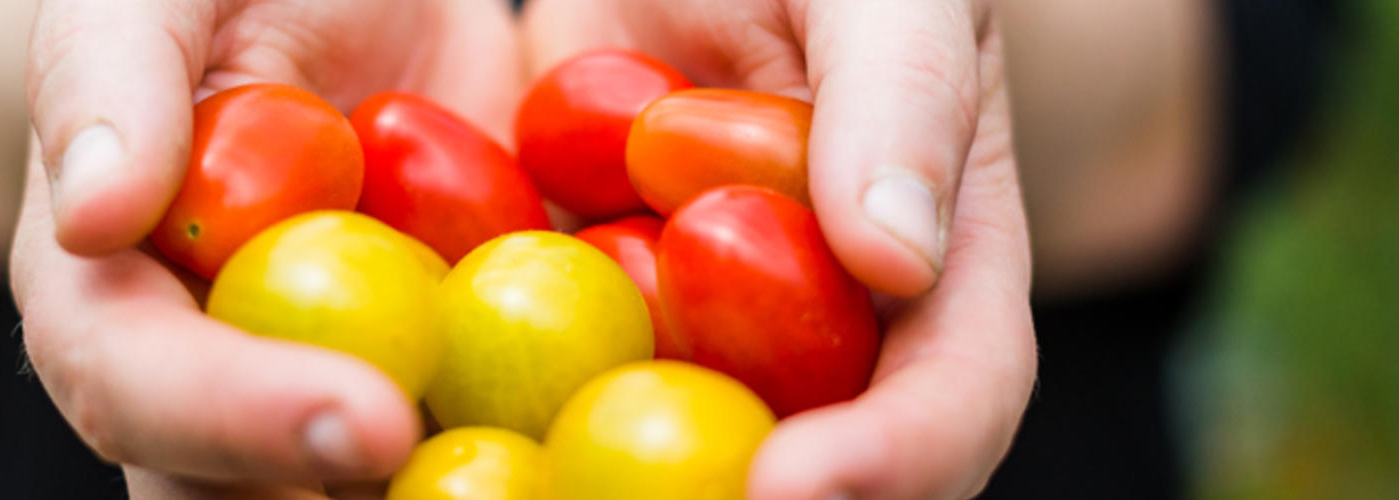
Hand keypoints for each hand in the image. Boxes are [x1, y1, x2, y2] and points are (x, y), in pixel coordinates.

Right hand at [13, 0, 518, 495]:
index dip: (237, 419)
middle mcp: (220, 381)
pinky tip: (685, 462)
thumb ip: (111, 74)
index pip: (135, 386)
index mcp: (115, 293)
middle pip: (246, 498)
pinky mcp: (456, 386)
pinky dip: (562, 458)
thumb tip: (92, 211)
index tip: (366, 420)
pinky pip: (503, 443)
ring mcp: (341, 391)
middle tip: (489, 495)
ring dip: (469, 499)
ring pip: (388, 490)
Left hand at [524, 0, 1034, 496]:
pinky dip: (517, 420)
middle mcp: (834, 331)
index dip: (896, 455)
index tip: (790, 484)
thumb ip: (900, 93)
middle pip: (823, 466)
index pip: (958, 390)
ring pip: (688, 451)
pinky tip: (440, 433)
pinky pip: (561, 387)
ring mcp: (713, 338)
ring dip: (627, 488)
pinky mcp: (602, 318)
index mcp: (943, 263)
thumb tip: (896, 256)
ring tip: (535, 498)